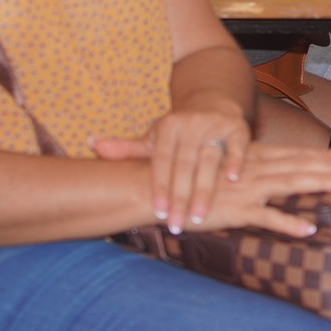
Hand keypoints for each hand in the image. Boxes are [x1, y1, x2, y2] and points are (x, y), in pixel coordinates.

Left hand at [94, 101, 251, 231]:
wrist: (211, 103)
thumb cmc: (178, 131)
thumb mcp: (154, 139)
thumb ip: (127, 149)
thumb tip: (92, 145)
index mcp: (168, 128)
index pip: (162, 162)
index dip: (160, 188)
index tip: (158, 213)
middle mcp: (191, 124)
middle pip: (184, 166)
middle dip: (180, 198)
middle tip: (176, 226)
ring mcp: (215, 125)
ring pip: (209, 161)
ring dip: (205, 190)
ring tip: (200, 218)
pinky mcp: (238, 127)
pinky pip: (238, 147)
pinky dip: (236, 162)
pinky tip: (232, 181)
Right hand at [203, 145, 330, 237]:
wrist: (160, 188)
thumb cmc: (191, 181)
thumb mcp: (223, 171)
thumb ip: (248, 172)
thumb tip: (268, 176)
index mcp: (253, 157)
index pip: (295, 154)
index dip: (323, 155)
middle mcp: (254, 168)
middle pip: (301, 166)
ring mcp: (247, 188)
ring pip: (292, 184)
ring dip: (322, 184)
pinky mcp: (236, 210)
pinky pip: (267, 218)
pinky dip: (288, 224)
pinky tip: (310, 229)